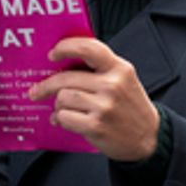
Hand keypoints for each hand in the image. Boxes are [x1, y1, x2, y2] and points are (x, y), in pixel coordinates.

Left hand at [28, 38, 158, 161]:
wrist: (148, 138)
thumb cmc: (131, 108)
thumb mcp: (124, 80)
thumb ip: (99, 69)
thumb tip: (64, 65)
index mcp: (119, 68)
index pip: (89, 48)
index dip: (66, 47)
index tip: (52, 54)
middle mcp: (112, 85)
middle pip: (66, 78)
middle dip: (46, 85)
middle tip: (37, 90)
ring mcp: (104, 106)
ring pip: (63, 97)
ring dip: (57, 105)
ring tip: (60, 109)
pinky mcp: (96, 126)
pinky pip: (65, 117)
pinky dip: (61, 119)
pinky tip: (65, 120)